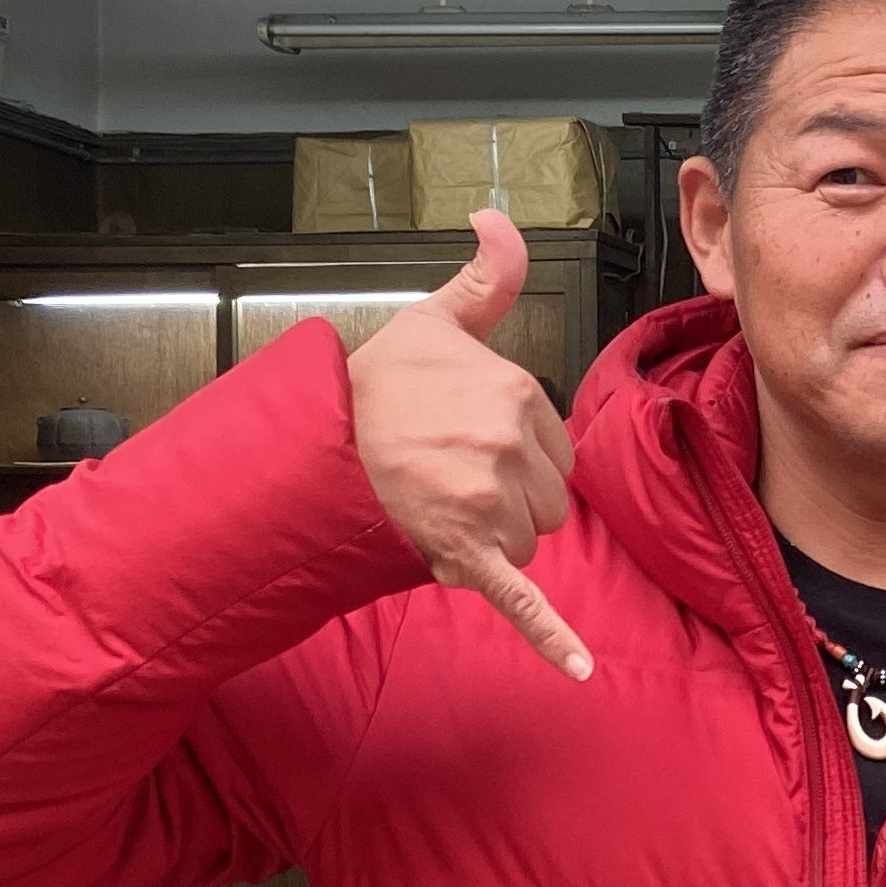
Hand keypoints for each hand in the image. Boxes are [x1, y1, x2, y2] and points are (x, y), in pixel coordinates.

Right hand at [346, 209, 591, 679]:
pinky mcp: (468, 558)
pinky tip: (580, 671)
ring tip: (433, 508)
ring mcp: (488, 505)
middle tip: (443, 477)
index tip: (465, 443)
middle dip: (506, 499)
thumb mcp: (435, 320)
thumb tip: (498, 216)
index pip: (553, 448)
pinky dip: (552, 639)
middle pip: (546, 500)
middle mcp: (509, 447)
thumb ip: (488, 275)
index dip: (515, 455)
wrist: (306, 447)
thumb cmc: (370, 388)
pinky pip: (521, 602)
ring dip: (491, 539)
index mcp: (515, 394)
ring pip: (525, 543)